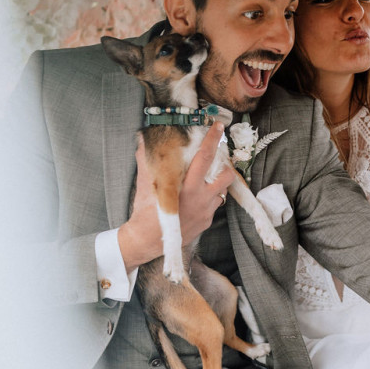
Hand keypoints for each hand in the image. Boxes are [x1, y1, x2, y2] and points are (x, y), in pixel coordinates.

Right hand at [118, 124, 233, 269]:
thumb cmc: (145, 212)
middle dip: (225, 164)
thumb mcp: (144, 184)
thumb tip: (143, 141)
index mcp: (187, 186)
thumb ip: (147, 161)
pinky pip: (214, 205)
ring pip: (222, 191)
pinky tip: (196, 199)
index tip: (219, 127)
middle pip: (226, 175)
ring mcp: (206, 212)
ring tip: (205, 179)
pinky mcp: (207, 222)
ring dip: (217, 183)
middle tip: (217, 158)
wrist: (147, 241)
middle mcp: (201, 198)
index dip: (213, 140)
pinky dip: (209, 198)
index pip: (205, 157)